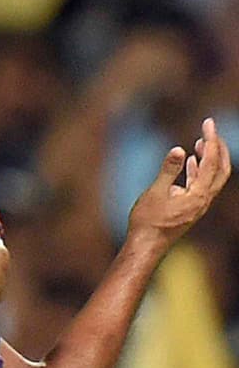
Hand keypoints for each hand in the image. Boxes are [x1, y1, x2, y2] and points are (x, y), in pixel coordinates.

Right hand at [128, 118, 230, 247]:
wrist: (146, 245)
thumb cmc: (148, 222)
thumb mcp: (155, 193)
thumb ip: (168, 170)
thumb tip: (178, 149)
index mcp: (199, 195)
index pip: (211, 161)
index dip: (211, 139)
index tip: (208, 122)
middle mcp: (204, 200)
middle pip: (222, 169)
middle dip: (219, 148)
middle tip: (211, 131)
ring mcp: (199, 205)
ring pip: (213, 177)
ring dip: (210, 158)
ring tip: (201, 142)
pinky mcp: (191, 208)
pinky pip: (202, 185)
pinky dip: (199, 170)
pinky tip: (191, 162)